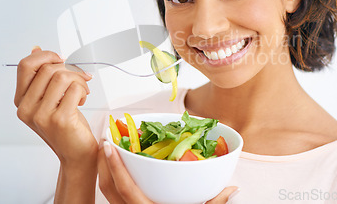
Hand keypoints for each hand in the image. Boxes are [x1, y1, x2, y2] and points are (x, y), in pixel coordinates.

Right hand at [14, 46, 96, 164]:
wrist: (76, 153)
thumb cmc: (65, 125)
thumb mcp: (49, 98)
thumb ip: (41, 76)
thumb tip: (35, 50)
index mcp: (21, 100)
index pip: (25, 65)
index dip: (45, 56)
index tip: (60, 59)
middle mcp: (27, 108)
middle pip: (47, 69)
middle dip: (69, 70)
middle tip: (79, 80)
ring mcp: (42, 115)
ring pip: (62, 76)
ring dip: (78, 80)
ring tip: (81, 91)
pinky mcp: (60, 119)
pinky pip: (74, 88)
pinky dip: (83, 90)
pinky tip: (82, 100)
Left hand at [98, 141, 239, 203]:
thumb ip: (215, 203)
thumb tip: (233, 188)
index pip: (126, 189)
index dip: (116, 167)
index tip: (111, 146)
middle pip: (108, 188)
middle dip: (103, 163)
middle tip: (106, 140)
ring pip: (106, 192)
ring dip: (103, 170)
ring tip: (107, 150)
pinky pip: (112, 198)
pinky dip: (110, 181)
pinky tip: (115, 169)